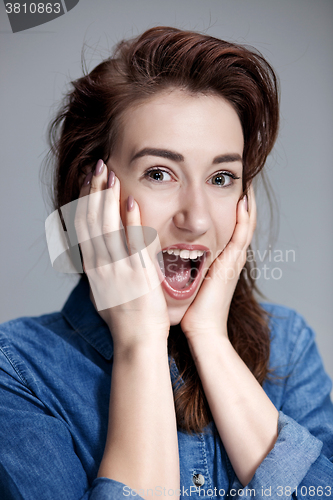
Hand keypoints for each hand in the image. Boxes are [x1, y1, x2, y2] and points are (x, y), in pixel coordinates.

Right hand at [74, 160, 169, 349]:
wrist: (137, 342)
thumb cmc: (125, 319)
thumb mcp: (105, 293)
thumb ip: (103, 272)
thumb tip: (100, 257)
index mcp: (93, 268)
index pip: (84, 227)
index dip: (85, 201)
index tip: (89, 180)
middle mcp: (101, 266)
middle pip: (92, 220)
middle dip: (94, 191)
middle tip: (98, 166)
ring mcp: (119, 269)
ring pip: (108, 227)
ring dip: (108, 198)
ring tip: (111, 173)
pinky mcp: (139, 274)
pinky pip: (133, 243)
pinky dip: (131, 221)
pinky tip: (132, 201)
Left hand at [180, 184, 255, 340]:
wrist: (202, 329)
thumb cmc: (193, 309)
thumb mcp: (189, 280)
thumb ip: (183, 265)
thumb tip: (166, 252)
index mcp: (222, 260)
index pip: (231, 228)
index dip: (231, 210)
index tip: (226, 190)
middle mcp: (232, 257)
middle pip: (243, 222)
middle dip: (243, 202)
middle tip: (242, 179)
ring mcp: (235, 260)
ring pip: (246, 224)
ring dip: (247, 203)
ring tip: (247, 182)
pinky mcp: (233, 264)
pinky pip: (242, 234)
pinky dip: (245, 217)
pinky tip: (243, 200)